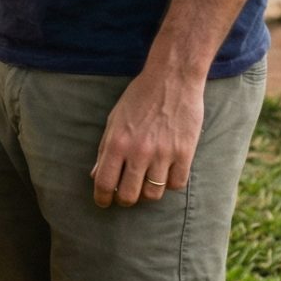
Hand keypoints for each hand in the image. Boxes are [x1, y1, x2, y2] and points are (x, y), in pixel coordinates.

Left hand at [91, 69, 204, 207]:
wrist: (172, 78)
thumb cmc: (139, 97)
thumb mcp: (114, 119)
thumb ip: (104, 149)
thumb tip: (95, 176)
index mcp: (117, 142)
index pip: (104, 183)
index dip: (102, 198)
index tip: (103, 202)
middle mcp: (139, 152)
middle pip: (129, 196)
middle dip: (124, 199)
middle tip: (126, 194)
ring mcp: (163, 154)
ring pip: (153, 195)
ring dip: (147, 192)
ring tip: (147, 181)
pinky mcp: (185, 153)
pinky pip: (176, 184)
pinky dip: (170, 183)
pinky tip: (166, 172)